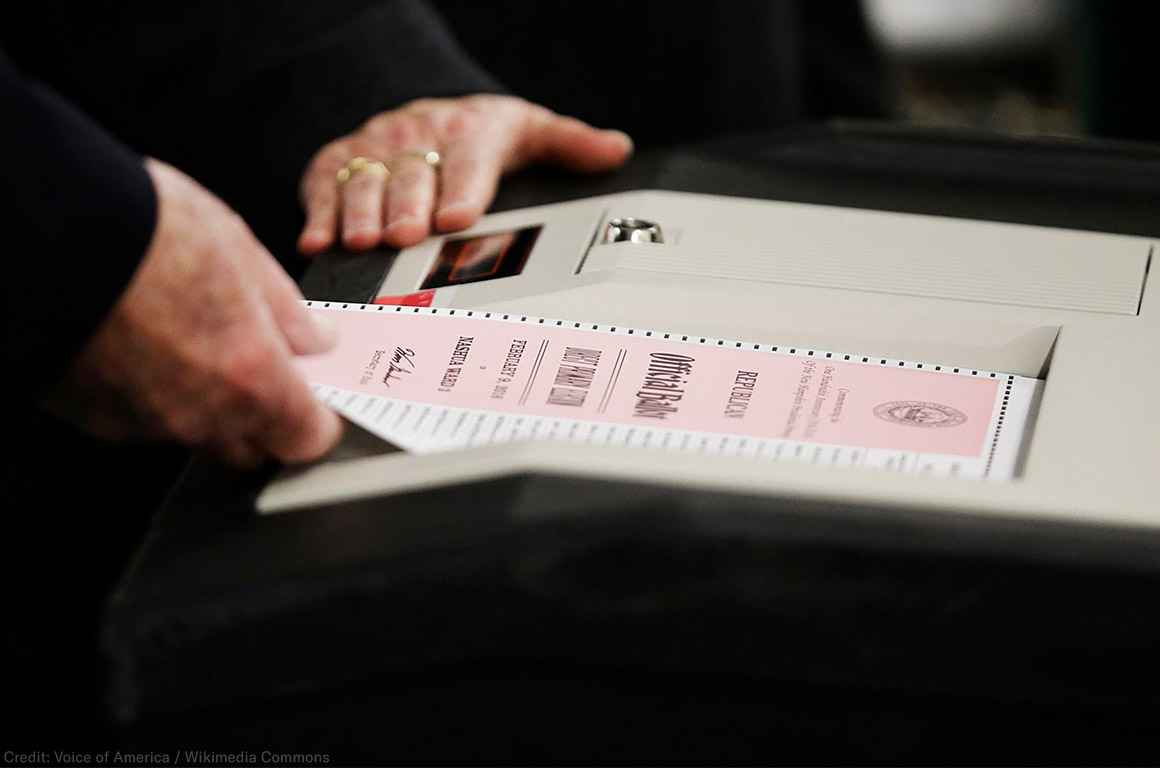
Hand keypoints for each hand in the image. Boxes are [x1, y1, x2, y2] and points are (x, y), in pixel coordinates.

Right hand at [48, 159, 342, 465]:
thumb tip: (315, 341)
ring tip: (193, 336)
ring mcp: (144, 423)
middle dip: (267, 413)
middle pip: (254, 445)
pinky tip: (146, 343)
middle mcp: (200, 416)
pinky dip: (156, 394)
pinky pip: (146, 420)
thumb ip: (288, 312)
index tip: (318, 393)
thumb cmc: (144, 231)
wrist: (46, 234)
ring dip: (210, 403)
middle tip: (259, 359)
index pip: (309, 438)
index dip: (319, 417)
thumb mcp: (241, 252)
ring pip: (198, 432)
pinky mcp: (97, 418)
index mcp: (251, 377)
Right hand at [298, 95, 632, 253]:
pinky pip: (323, 187)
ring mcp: (373, 149)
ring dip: (361, 211)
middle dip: (408, 204)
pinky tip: (317, 243)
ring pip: (364, 179)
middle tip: (406, 236)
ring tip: (362, 241)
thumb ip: (570, 144)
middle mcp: (417, 134)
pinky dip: (318, 215)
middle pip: (413, 173)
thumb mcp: (527, 131)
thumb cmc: (480, 136)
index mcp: (469, 128)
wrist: (424, 112)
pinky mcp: (335, 163)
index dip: (463, 188)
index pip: (469, 158)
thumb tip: (618, 150)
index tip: (458, 218)